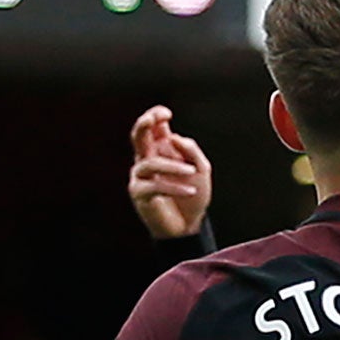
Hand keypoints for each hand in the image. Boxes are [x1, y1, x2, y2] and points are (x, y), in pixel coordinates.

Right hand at [127, 105, 211, 240]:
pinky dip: (175, 187)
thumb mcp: (201, 169)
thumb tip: (173, 137)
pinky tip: (190, 191)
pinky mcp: (140, 193)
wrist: (189, 225)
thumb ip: (191, 150)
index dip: (155, 115)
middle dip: (143, 124)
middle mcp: (148, 159)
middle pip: (138, 137)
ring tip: (192, 172)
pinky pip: (155, 185)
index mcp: (162, 149)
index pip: (154, 127)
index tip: (166, 114)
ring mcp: (141, 176)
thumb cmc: (194, 194)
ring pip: (150, 163)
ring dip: (172, 166)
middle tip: (152, 118)